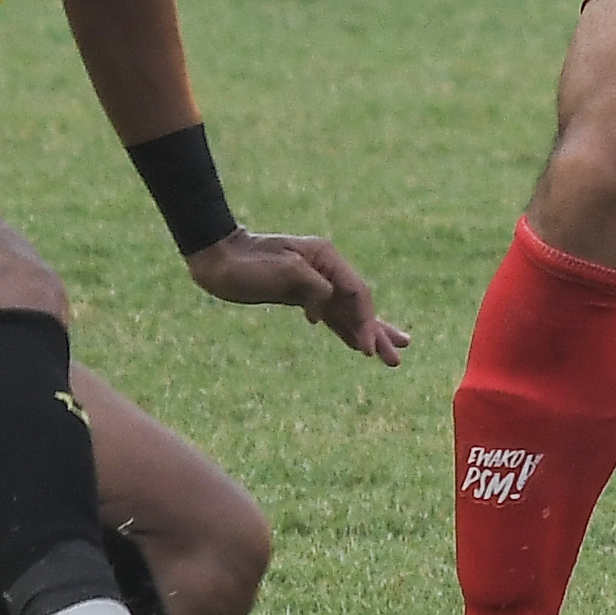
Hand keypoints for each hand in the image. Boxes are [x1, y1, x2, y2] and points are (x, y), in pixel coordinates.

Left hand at [185, 229, 409, 365]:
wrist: (217, 258)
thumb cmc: (246, 264)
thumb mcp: (282, 272)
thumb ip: (314, 289)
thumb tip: (325, 310)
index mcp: (325, 257)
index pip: (357, 293)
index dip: (367, 323)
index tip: (369, 351)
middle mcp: (325, 268)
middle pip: (359, 304)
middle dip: (378, 331)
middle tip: (398, 357)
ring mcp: (314, 282)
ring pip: (347, 311)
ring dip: (367, 333)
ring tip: (390, 353)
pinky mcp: (300, 294)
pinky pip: (330, 315)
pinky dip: (344, 329)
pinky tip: (355, 342)